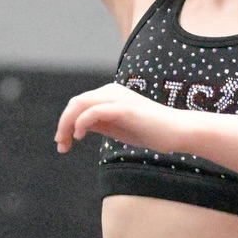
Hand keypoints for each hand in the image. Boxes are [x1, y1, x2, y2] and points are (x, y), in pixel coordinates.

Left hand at [55, 82, 171, 152]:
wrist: (177, 130)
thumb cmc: (150, 130)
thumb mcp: (117, 127)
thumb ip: (99, 124)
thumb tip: (77, 127)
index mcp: (110, 94)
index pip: (79, 104)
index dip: (65, 122)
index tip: (63, 143)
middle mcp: (111, 91)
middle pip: (75, 102)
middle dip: (63, 124)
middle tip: (60, 146)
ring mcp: (117, 98)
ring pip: (80, 104)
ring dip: (67, 125)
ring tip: (66, 143)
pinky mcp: (123, 108)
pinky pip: (93, 112)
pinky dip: (81, 123)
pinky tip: (79, 137)